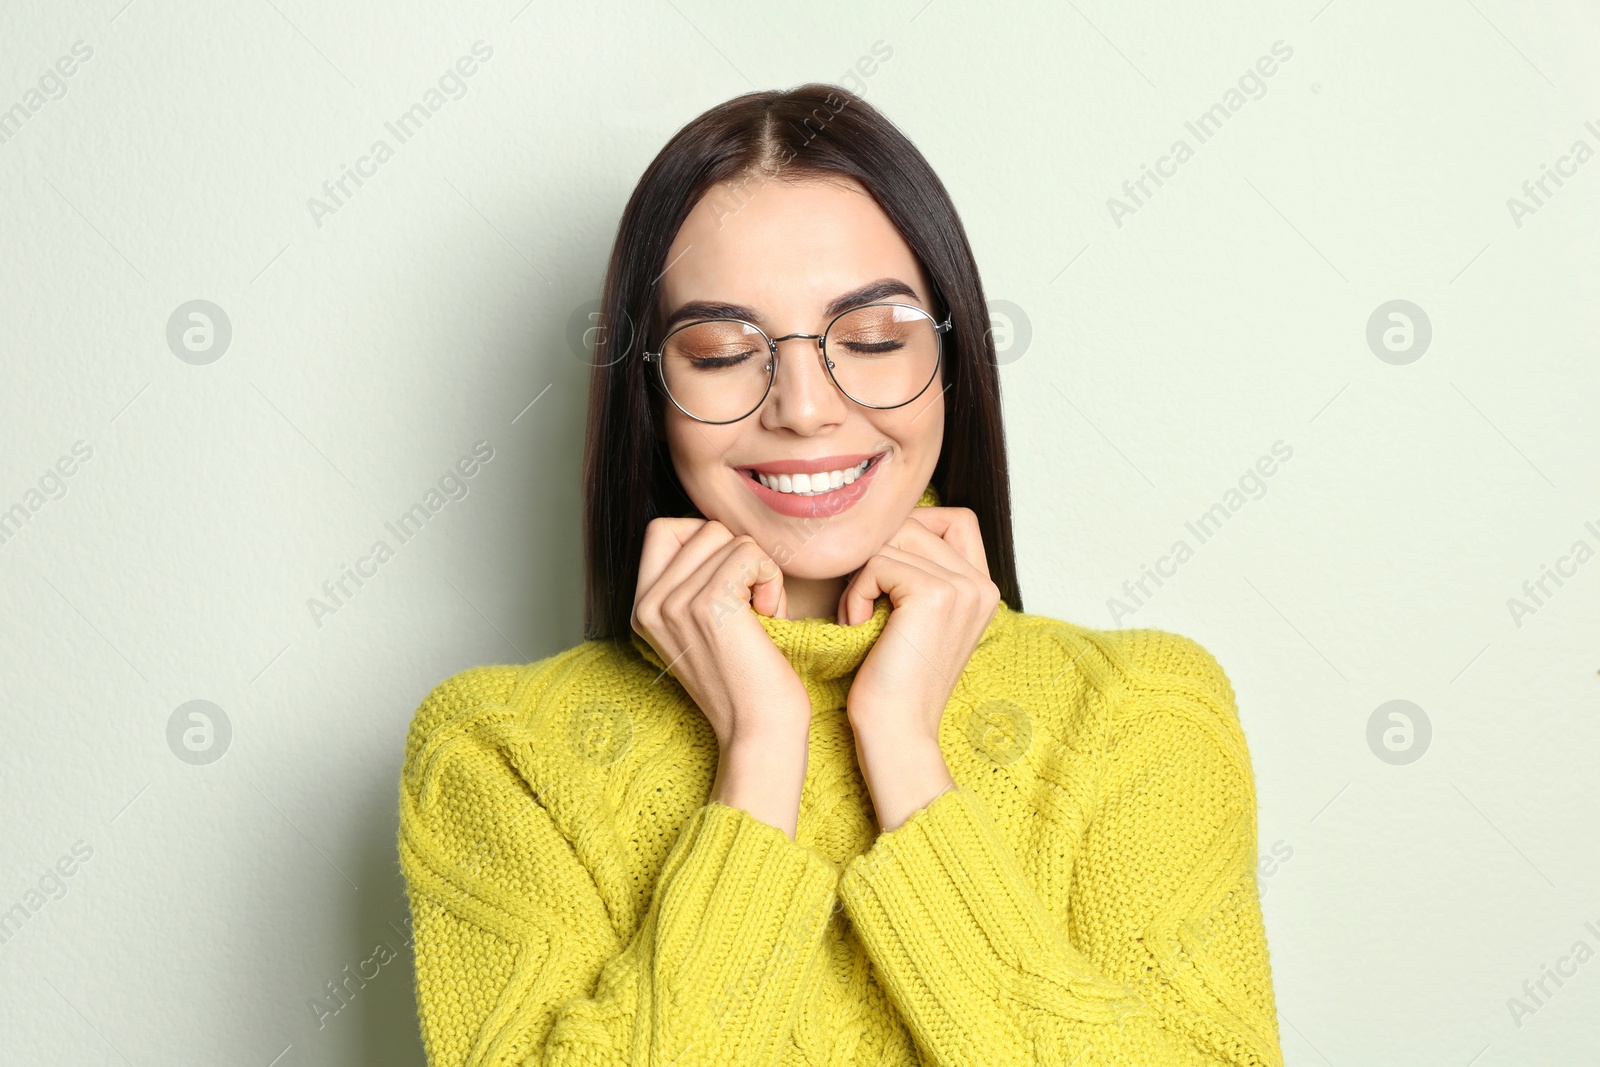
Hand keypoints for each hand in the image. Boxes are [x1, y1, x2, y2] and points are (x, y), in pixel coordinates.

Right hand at [632, 518, 811, 750]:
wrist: (759, 730)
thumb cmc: (747, 677)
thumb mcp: (703, 623)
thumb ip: (695, 579)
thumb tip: (717, 529)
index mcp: (642, 607)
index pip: (662, 529)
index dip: (706, 542)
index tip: (729, 583)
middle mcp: (649, 603)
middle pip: (701, 528)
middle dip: (738, 556)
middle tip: (750, 603)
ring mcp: (674, 603)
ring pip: (729, 538)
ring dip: (759, 571)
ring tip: (760, 616)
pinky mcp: (708, 604)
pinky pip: (749, 553)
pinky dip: (771, 578)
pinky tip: (768, 616)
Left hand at [839, 507, 999, 738]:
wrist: (896, 732)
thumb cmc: (892, 681)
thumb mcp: (913, 618)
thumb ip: (918, 571)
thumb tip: (885, 524)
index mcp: (983, 590)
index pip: (955, 519)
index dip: (911, 530)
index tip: (882, 573)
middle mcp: (982, 585)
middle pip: (917, 523)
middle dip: (877, 553)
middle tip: (862, 600)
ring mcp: (963, 588)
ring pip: (894, 538)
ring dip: (861, 574)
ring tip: (858, 616)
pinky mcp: (935, 594)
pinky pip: (877, 562)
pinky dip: (855, 591)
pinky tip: (857, 625)